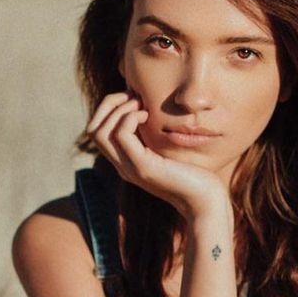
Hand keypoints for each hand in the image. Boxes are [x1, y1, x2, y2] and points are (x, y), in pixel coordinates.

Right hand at [86, 90, 227, 219]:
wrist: (205, 200)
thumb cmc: (193, 173)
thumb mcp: (167, 148)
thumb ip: (153, 135)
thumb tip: (147, 105)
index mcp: (125, 160)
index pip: (97, 131)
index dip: (109, 108)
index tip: (133, 98)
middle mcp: (122, 165)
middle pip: (93, 130)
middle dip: (109, 105)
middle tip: (134, 96)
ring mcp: (130, 168)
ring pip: (99, 132)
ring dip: (119, 110)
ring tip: (141, 105)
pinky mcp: (143, 168)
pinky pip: (121, 135)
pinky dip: (130, 118)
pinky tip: (148, 116)